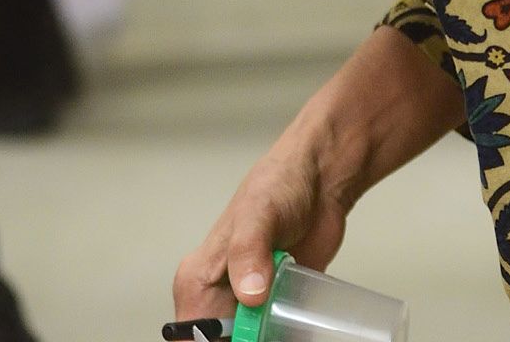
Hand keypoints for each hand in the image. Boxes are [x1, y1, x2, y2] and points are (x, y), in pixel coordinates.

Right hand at [171, 138, 351, 323]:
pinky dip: (284, 339)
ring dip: (264, 341)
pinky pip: (274, 337)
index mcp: (199, 276)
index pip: (190, 333)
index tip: (240, 340)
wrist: (320, 183)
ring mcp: (250, 303)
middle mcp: (220, 294)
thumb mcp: (259, 214)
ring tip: (285, 327)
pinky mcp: (278, 306)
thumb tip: (248, 295)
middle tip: (269, 332)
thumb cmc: (278, 186)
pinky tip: (298, 332)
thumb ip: (248, 253)